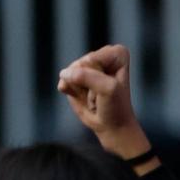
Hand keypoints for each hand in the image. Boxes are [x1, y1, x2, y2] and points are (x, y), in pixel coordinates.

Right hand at [57, 43, 151, 161]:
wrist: (110, 126)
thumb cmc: (115, 106)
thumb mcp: (108, 89)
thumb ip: (87, 76)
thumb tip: (63, 73)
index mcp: (116, 53)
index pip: (93, 58)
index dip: (98, 76)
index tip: (109, 88)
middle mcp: (101, 56)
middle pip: (81, 64)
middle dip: (88, 83)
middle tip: (100, 94)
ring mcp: (86, 67)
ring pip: (70, 72)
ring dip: (79, 89)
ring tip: (92, 97)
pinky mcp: (74, 78)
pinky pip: (63, 80)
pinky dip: (69, 91)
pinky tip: (81, 97)